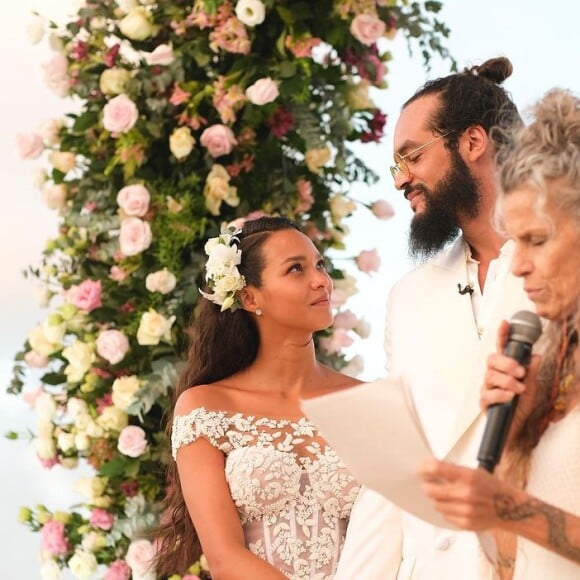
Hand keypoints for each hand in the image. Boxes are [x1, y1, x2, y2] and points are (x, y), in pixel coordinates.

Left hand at [419, 459, 510, 529]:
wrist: (510, 508)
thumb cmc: (492, 488)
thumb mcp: (474, 471)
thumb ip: (453, 471)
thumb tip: (430, 468)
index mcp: (468, 476)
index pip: (437, 469)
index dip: (424, 468)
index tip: (420, 469)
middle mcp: (466, 493)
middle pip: (431, 490)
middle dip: (426, 485)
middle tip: (427, 483)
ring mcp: (466, 510)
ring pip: (436, 504)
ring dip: (436, 498)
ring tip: (444, 495)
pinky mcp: (465, 523)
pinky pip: (445, 515)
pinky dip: (445, 510)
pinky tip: (453, 505)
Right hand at [480, 320, 541, 437]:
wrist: (516, 430)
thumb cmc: (520, 407)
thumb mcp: (532, 387)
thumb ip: (533, 372)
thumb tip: (536, 356)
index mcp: (504, 369)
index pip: (501, 348)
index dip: (502, 335)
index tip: (504, 323)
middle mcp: (493, 375)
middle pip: (491, 360)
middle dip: (506, 363)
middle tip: (520, 371)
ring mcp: (487, 388)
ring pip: (491, 376)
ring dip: (507, 381)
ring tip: (519, 389)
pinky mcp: (484, 401)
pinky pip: (489, 394)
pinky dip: (501, 394)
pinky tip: (510, 397)